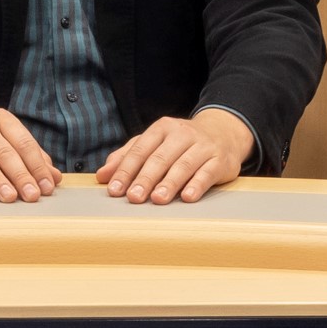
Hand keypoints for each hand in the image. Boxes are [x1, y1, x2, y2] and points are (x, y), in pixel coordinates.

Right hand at [0, 104, 63, 201]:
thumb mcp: (9, 144)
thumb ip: (33, 159)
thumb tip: (55, 178)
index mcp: (2, 120)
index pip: (24, 143)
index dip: (37, 166)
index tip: (47, 186)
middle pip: (5, 152)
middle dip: (21, 176)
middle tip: (32, 195)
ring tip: (10, 197)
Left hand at [99, 107, 252, 205]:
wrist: (224, 132)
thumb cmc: (181, 143)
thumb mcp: (154, 143)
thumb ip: (127, 157)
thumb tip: (102, 175)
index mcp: (162, 128)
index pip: (140, 150)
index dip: (126, 170)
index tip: (115, 189)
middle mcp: (182, 134)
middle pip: (160, 158)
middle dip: (145, 178)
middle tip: (133, 197)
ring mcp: (203, 146)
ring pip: (184, 165)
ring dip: (170, 183)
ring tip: (157, 199)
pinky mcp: (220, 160)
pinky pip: (207, 173)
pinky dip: (197, 184)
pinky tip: (188, 197)